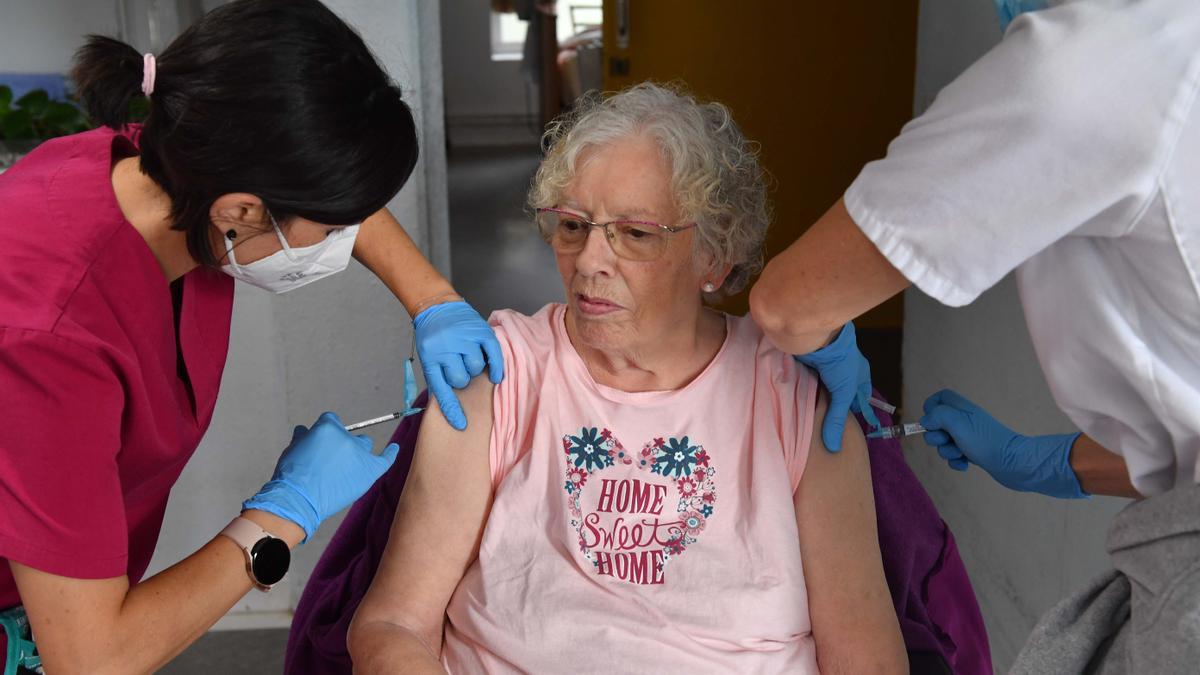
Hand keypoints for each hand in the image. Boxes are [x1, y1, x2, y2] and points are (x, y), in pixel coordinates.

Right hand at [243, 412, 400, 541]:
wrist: (298, 501)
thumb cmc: (292, 476)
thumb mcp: (292, 450)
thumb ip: (302, 437)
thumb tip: (303, 430)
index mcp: (328, 427)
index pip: (332, 422)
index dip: (326, 434)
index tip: (322, 445)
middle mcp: (346, 437)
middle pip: (349, 435)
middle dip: (341, 444)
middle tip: (330, 462)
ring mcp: (359, 454)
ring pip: (364, 445)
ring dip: (357, 452)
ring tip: (346, 468)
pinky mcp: (368, 471)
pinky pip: (385, 459)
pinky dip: (391, 453)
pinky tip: (395, 448)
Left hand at [413, 301, 503, 430]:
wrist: (437, 307)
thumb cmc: (433, 337)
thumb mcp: (428, 357)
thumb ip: (440, 377)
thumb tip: (454, 406)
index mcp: (431, 357)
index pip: (442, 390)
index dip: (452, 410)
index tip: (461, 425)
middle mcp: (447, 347)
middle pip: (461, 379)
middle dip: (462, 379)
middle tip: (459, 369)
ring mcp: (464, 338)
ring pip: (477, 367)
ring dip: (475, 368)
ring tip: (470, 360)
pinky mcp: (480, 331)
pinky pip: (493, 354)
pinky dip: (496, 366)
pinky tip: (496, 374)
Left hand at [794, 322, 880, 451]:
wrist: (819, 337)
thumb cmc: (840, 363)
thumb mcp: (843, 394)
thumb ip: (837, 420)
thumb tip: (834, 448)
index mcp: (860, 375)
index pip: (861, 399)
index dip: (859, 412)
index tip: (857, 429)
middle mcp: (844, 372)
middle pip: (842, 394)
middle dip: (838, 408)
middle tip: (833, 427)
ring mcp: (826, 368)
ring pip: (825, 389)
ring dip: (821, 401)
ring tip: (816, 420)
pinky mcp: (810, 365)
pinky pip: (810, 383)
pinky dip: (808, 392)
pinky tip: (802, 404)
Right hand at [919, 389, 1085, 498]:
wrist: (1013, 463)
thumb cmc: (985, 441)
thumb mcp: (958, 422)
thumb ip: (937, 416)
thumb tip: (925, 420)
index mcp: (962, 408)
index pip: (940, 398)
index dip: (931, 408)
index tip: (931, 421)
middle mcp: (965, 420)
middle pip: (937, 423)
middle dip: (936, 436)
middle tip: (947, 440)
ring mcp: (969, 437)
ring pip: (944, 442)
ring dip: (947, 451)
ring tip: (961, 454)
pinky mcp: (973, 452)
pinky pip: (954, 456)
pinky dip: (956, 461)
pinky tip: (965, 464)